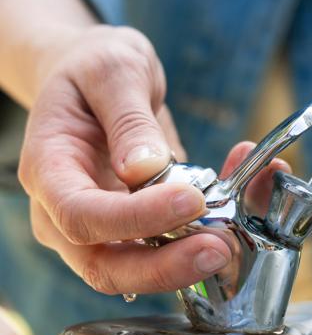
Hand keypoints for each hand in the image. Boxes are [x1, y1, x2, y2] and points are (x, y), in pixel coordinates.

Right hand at [18, 24, 288, 294]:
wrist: (97, 77)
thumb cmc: (95, 67)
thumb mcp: (114, 71)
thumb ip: (127, 119)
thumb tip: (144, 171)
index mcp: (50, 169)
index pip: (81, 214)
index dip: (134, 218)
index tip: (189, 199)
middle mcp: (66, 210)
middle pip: (105, 265)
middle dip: (164, 266)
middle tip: (219, 248)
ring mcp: (102, 223)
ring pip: (138, 267)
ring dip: (188, 260)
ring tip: (233, 236)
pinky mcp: (137, 221)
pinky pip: (166, 242)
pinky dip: (203, 232)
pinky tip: (238, 201)